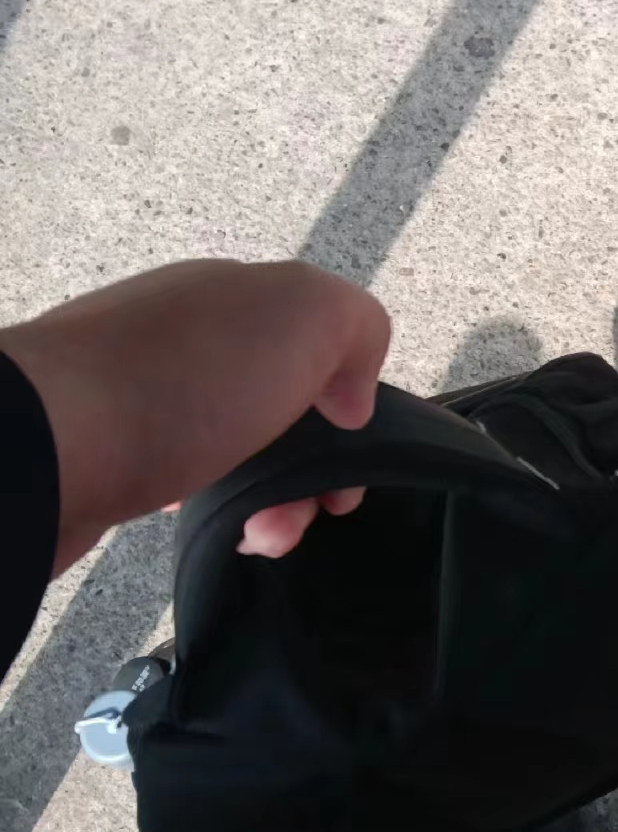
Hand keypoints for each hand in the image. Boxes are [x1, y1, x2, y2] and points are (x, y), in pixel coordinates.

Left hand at [0, 259, 390, 574]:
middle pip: (281, 402)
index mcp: (232, 293)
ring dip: (268, 499)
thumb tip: (349, 393)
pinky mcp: (104, 448)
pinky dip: (212, 507)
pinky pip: (183, 475)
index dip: (349, 402)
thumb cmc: (184, 380)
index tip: (350, 460)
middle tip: (309, 513)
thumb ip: (357, 325)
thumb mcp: (306, 314)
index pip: (316, 342)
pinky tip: (214, 530)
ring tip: (259, 537)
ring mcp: (138, 389)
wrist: (46, 446)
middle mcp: (185, 332)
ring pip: (237, 446)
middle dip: (310, 465)